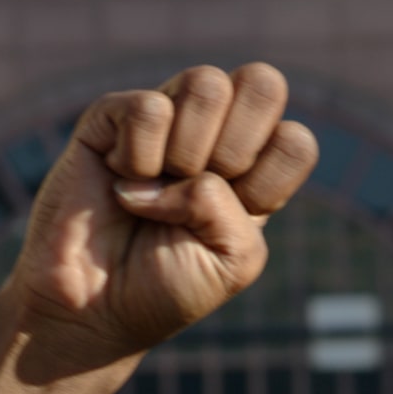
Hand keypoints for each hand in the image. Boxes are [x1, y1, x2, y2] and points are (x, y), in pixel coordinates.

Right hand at [10, 64, 318, 369]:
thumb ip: (235, 207)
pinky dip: (137, 159)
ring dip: (186, 152)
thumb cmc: (167, 289)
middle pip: (262, 85)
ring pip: (208, 84)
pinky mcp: (111, 116)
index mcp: (255, 172)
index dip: (269, 180)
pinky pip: (149, 109)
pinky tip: (120, 185)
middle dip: (235, 150)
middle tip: (197, 193)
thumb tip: (178, 167)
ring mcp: (165, 120)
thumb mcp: (232, 262)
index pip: (296, 140)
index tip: (232, 221)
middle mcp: (215, 135)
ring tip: (156, 194)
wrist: (96, 309)